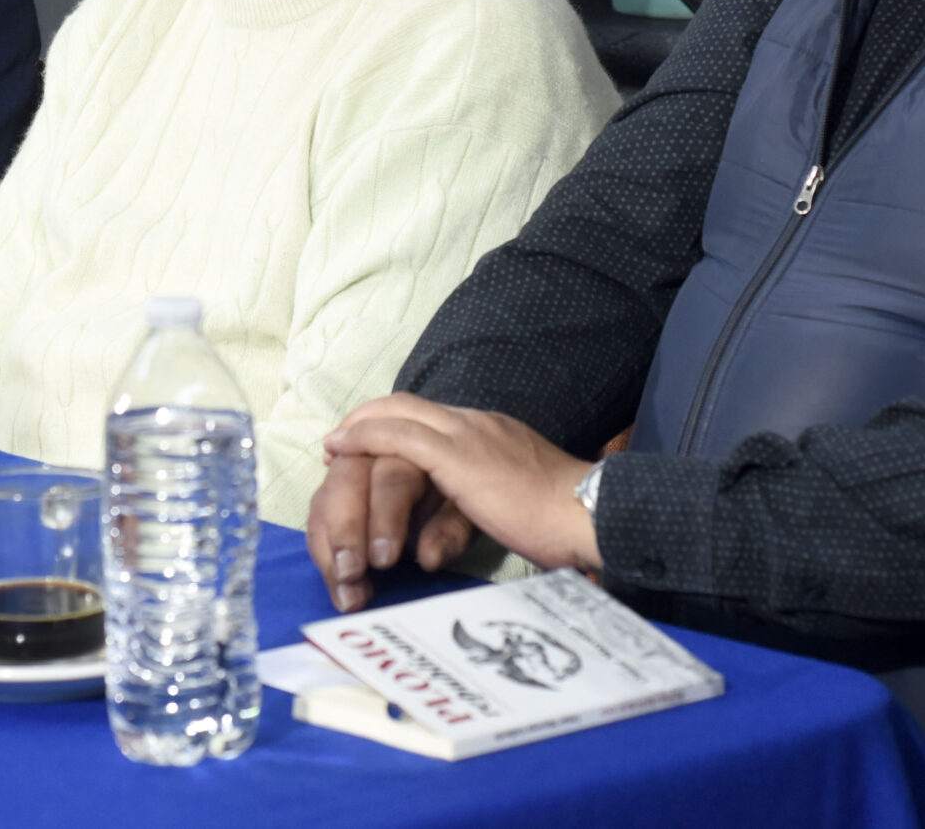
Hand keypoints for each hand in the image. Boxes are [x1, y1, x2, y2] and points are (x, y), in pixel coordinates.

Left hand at [316, 395, 599, 604]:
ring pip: (399, 415)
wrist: (591, 514)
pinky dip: (366, 438)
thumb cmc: (567, 519)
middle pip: (410, 405)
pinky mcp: (460, 458)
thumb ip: (496, 492)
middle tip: (340, 437)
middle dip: (371, 417)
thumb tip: (481, 508)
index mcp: (493, 431)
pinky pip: (400, 437)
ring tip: (333, 445)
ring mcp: (468, 436)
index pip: (434, 415)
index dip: (397, 422)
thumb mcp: (524, 495)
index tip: (371, 436)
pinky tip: (342, 449)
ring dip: (360, 428)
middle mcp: (478, 423)